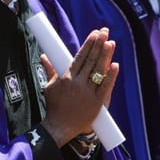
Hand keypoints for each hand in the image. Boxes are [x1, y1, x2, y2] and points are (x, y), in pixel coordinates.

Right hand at [41, 28, 118, 146]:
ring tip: (111, 42)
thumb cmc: (54, 106)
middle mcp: (78, 83)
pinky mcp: (97, 103)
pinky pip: (105, 87)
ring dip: (105, 56)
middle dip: (98, 44)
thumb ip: (50, 70)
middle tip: (105, 31)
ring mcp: (88, 93)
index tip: (94, 33)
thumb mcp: (50, 87)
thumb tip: (44, 56)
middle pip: (91, 60)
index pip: (80, 56)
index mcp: (67, 77)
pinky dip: (111, 76)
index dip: (88, 44)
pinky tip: (115, 65)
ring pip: (98, 71)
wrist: (59, 127)